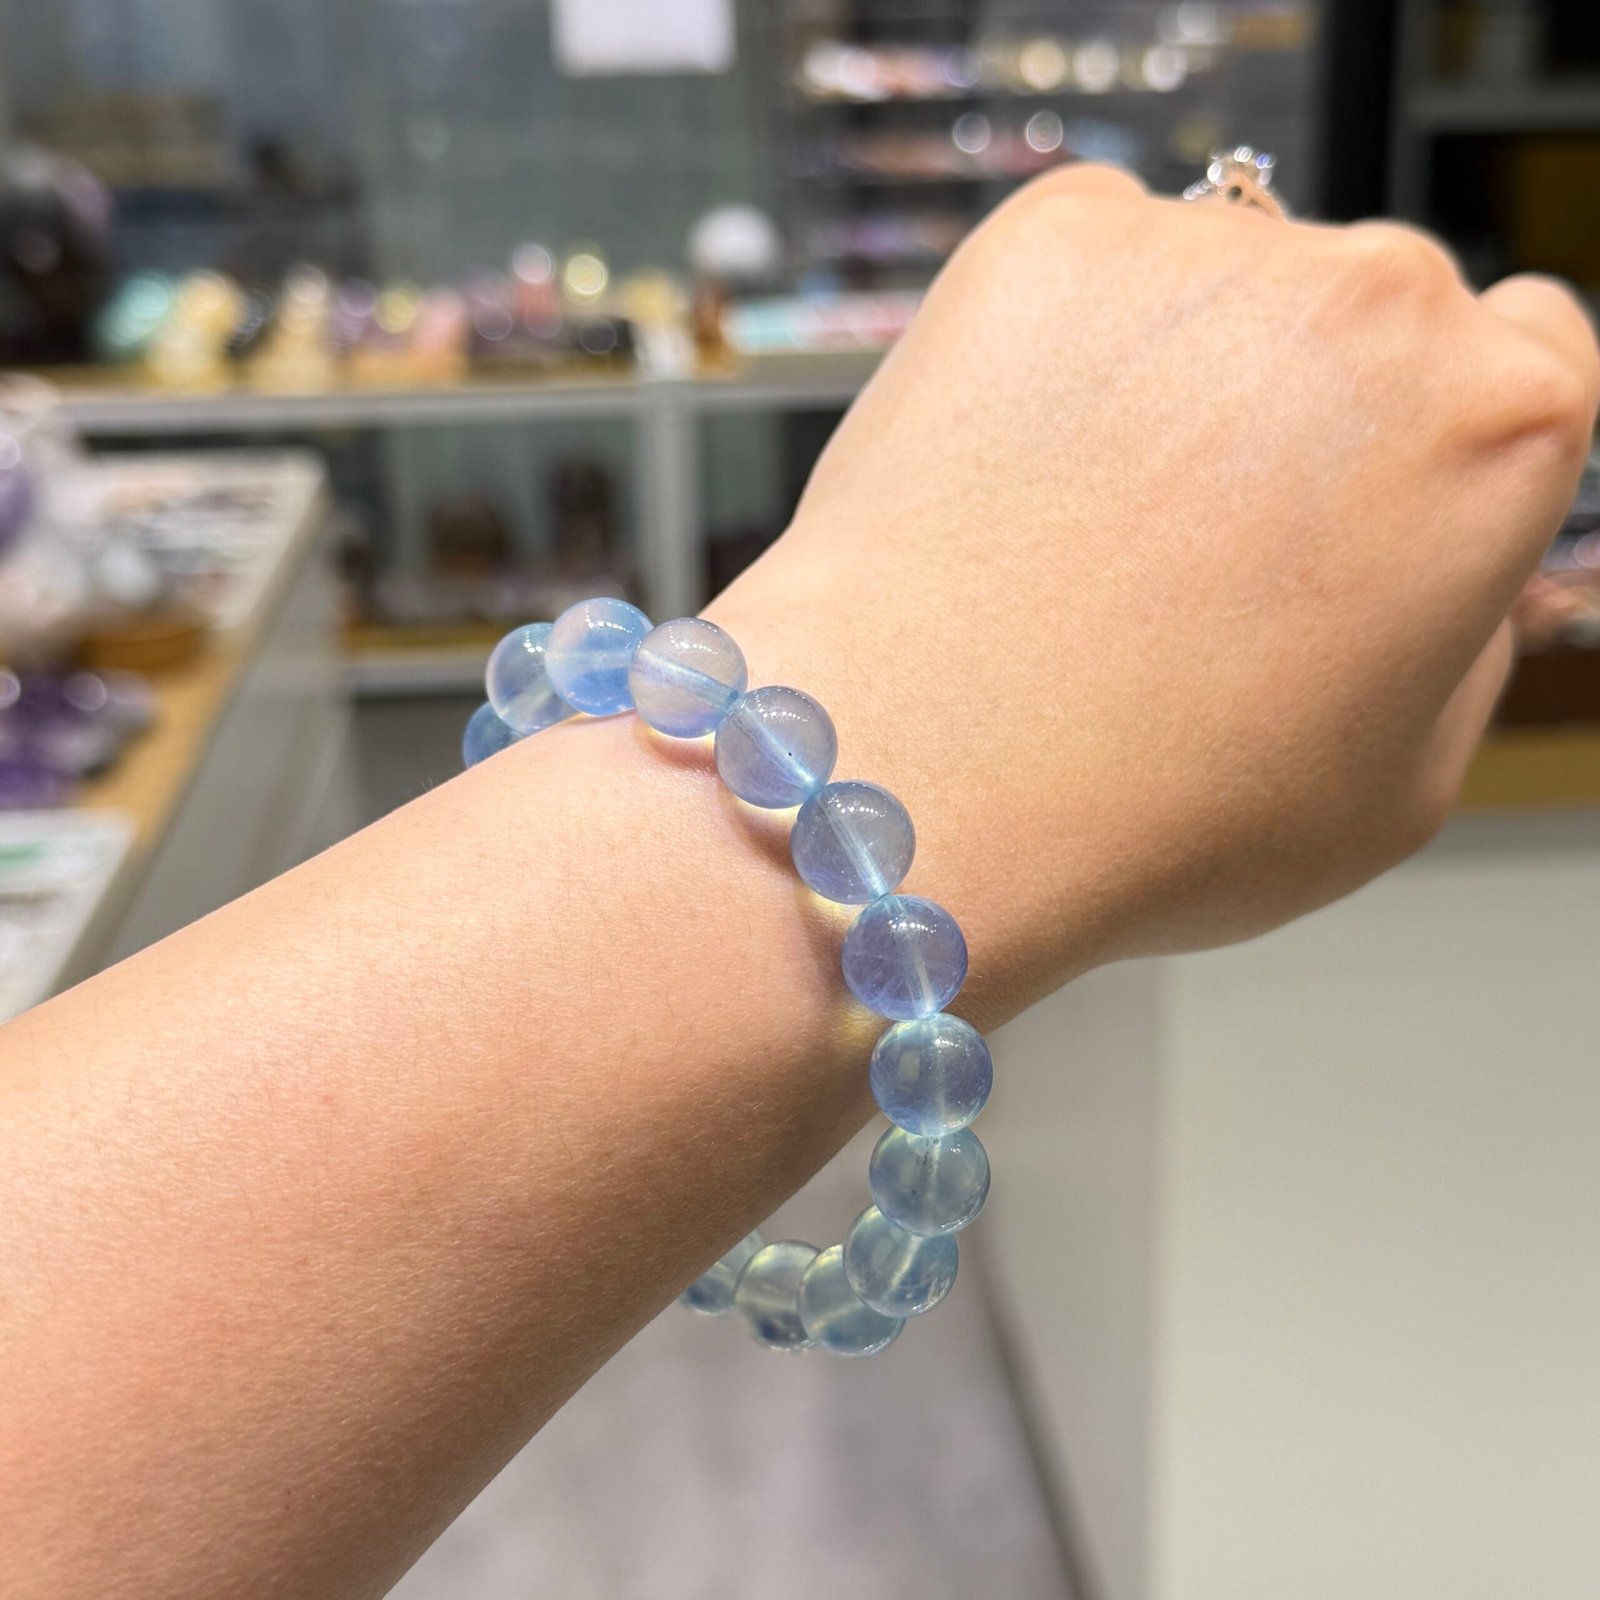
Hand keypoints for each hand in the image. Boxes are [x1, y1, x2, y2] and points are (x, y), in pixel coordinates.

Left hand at [708, 166, 1598, 1015]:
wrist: (926, 778)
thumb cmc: (1154, 815)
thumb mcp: (1395, 788)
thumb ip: (1458, 639)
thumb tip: (1448, 565)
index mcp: (1503, 423)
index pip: (1526, 357)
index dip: (1434, 437)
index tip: (1360, 489)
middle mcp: (1378, 301)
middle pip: (1370, 317)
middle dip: (1307, 408)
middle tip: (1197, 541)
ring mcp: (1207, 254)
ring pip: (1217, 290)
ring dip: (1175, 375)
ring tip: (1080, 527)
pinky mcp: (1051, 239)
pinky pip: (1086, 271)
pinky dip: (1058, 346)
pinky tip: (1016, 469)